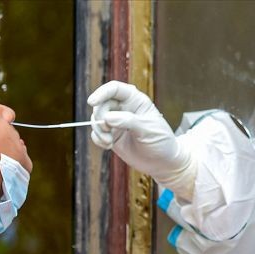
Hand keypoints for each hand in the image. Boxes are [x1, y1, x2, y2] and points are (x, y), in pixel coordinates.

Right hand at [87, 81, 195, 200]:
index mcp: (135, 100)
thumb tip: (108, 118)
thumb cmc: (161, 141)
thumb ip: (128, 121)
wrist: (163, 162)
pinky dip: (97, 139)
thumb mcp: (148, 129)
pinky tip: (108, 145)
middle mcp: (124, 109)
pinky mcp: (112, 136)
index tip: (92, 102)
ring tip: (109, 142)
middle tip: (107, 130)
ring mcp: (117, 123)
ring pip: (97, 119)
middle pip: (102, 104)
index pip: (114, 89)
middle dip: (100, 117)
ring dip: (98, 130)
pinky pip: (97, 133)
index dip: (101, 93)